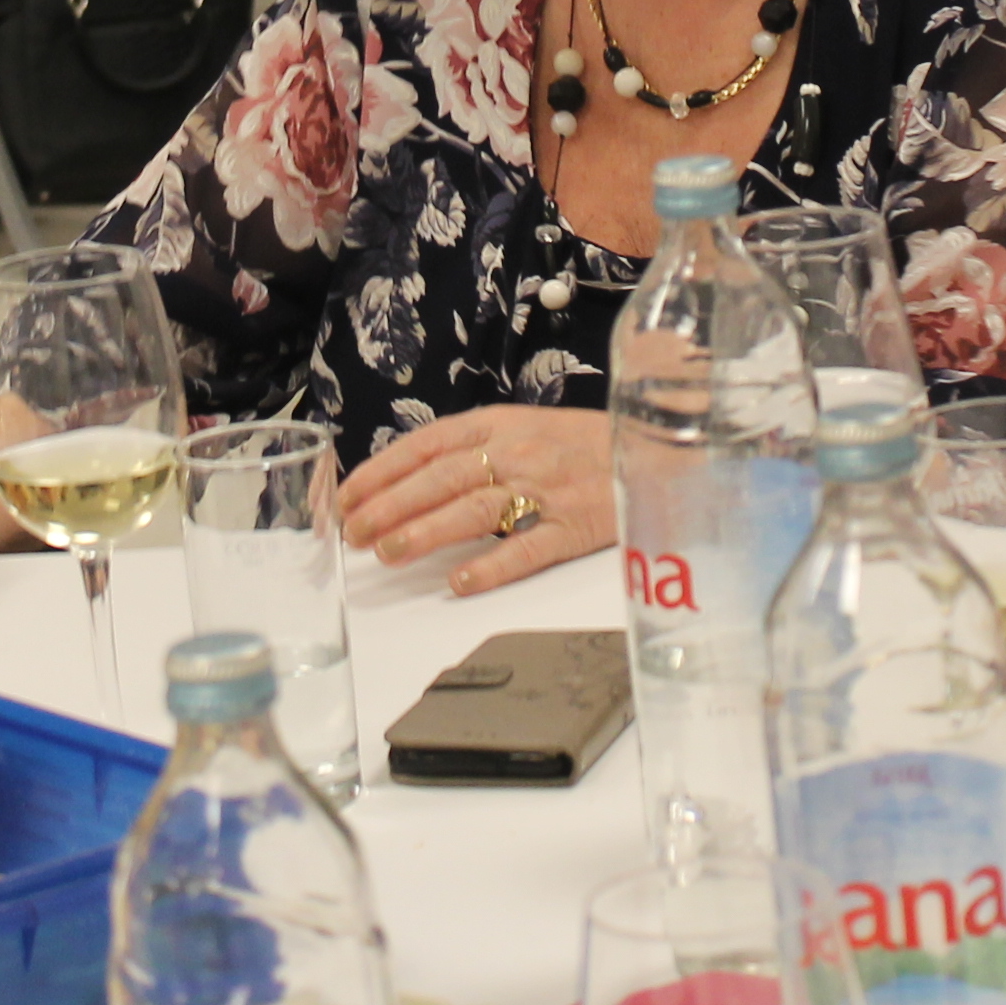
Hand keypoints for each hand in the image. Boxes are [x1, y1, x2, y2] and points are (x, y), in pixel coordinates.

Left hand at [343, 407, 614, 594]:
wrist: (657, 445)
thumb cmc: (584, 443)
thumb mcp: (524, 427)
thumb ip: (473, 448)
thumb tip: (410, 479)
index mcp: (500, 424)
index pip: (427, 444)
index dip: (383, 471)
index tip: (348, 496)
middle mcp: (520, 452)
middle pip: (443, 478)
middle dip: (391, 506)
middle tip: (355, 533)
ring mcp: (549, 490)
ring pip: (476, 510)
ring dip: (426, 532)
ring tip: (389, 553)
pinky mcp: (578, 526)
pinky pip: (530, 548)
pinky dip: (493, 565)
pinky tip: (460, 581)